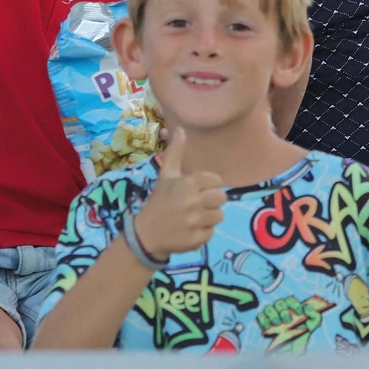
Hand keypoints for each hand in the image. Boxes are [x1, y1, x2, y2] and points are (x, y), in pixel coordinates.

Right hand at [133, 128, 226, 257]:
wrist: (146, 233)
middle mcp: (193, 201)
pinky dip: (203, 232)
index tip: (198, 190)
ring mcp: (195, 221)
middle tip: (197, 204)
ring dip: (209, 217)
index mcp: (187, 183)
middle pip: (221, 198)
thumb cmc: (159, 200)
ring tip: (194, 217)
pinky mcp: (197, 239)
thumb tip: (181, 129)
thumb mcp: (166, 175)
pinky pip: (212, 232)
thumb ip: (176, 153)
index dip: (210, 185)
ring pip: (219, 215)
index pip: (217, 181)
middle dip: (211, 201)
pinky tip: (190, 229)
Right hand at [256, 295, 324, 351]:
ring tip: (277, 323)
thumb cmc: (301, 334)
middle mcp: (281, 310)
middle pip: (279, 303)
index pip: (291, 300)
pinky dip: (263, 320)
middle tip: (287, 321)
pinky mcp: (264, 323)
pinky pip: (260, 317)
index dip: (295, 305)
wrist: (292, 349)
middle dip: (283, 311)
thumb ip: (315, 316)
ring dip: (273, 315)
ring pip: (268, 309)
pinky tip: (268, 326)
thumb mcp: (312, 326)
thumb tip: (307, 308)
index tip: (299, 313)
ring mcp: (272, 316)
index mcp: (291, 307)